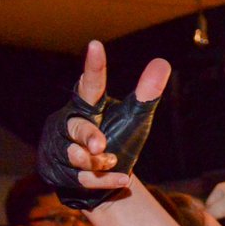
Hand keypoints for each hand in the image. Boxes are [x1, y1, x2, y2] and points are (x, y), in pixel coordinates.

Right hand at [41, 40, 171, 192]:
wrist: (106, 177)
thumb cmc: (118, 138)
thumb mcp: (135, 118)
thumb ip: (146, 95)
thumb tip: (163, 62)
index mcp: (87, 105)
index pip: (90, 84)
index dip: (94, 67)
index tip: (96, 45)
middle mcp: (69, 123)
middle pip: (77, 126)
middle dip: (88, 136)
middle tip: (100, 145)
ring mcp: (62, 149)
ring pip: (77, 156)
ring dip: (98, 162)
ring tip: (112, 160)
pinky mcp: (61, 173)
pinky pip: (83, 178)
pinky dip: (105, 180)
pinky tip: (122, 180)